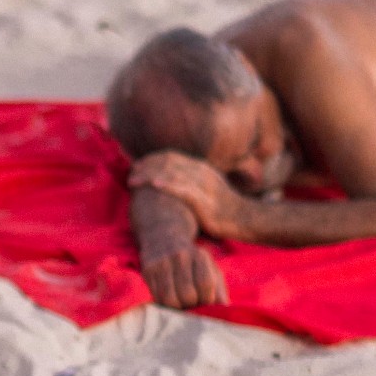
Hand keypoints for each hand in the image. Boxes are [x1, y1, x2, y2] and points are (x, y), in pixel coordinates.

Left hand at [129, 151, 249, 239]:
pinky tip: (155, 185)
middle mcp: (200, 172)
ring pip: (172, 174)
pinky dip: (168, 185)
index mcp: (200, 168)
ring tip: (134, 180)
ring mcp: (203, 185)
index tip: (137, 166)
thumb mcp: (207, 189)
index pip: (171, 157)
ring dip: (150, 176)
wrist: (244, 219)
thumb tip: (171, 184)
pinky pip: (183, 189)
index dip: (152, 159)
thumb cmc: (223, 208)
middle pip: (168, 162)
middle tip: (131, 173)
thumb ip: (191, 183)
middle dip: (146, 166)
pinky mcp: (204, 200)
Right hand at [140, 239, 228, 308]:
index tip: (205, 302)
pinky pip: (156, 297)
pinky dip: (164, 305)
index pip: (205, 284)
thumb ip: (219, 289)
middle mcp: (180, 257)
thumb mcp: (210, 268)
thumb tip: (224, 310)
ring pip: (169, 299)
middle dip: (191, 305)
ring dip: (177, 308)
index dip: (207, 299)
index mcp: (199, 256)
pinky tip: (170, 300)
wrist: (164, 236)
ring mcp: (161, 264)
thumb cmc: (192, 259)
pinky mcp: (147, 271)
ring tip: (181, 304)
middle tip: (192, 304)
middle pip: (187, 295)